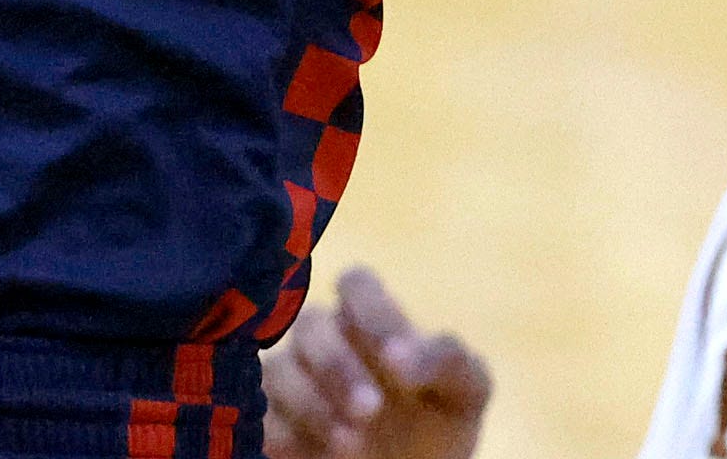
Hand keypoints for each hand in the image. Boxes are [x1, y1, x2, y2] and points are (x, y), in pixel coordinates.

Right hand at [263, 269, 490, 458]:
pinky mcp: (273, 422)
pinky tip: (315, 454)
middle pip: (312, 324)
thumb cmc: (440, 425)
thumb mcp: (464, 391)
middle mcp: (327, 340)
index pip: (357, 284)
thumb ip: (448, 359)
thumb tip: (403, 357)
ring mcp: (295, 380)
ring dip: (312, 404)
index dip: (372, 312)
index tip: (397, 358)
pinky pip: (262, 415)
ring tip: (351, 445)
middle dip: (338, 366)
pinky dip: (286, 433)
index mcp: (373, 321)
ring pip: (279, 370)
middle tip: (371, 410)